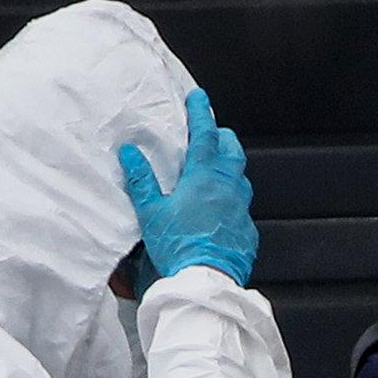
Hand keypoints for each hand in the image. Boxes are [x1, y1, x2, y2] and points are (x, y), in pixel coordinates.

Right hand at [118, 88, 258, 286]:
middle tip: (214, 133)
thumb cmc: (177, 245)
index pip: (205, 136)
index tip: (199, 98)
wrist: (206, 278)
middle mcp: (229, 188)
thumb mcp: (151, 212)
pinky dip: (233, 200)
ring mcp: (242, 208)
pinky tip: (223, 208)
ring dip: (231, 167)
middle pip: (232, 151)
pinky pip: (243, 207)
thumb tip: (130, 152)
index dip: (201, 114)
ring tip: (219, 167)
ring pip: (241, 177)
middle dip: (223, 138)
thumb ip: (141, 180)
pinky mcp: (248, 229)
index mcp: (204, 177)